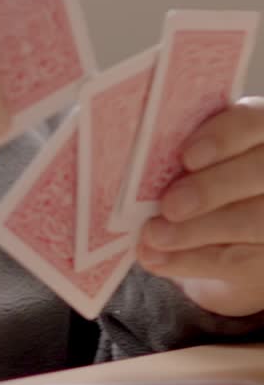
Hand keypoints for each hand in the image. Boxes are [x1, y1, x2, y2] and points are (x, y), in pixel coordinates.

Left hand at [137, 98, 263, 315]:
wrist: (225, 227)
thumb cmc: (200, 173)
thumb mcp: (196, 155)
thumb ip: (180, 153)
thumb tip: (133, 166)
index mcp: (259, 129)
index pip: (252, 123)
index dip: (223, 137)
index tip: (186, 156)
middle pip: (258, 174)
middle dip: (211, 189)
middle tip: (169, 205)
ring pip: (253, 222)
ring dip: (196, 231)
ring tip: (153, 236)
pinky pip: (237, 260)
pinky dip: (191, 261)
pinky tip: (156, 258)